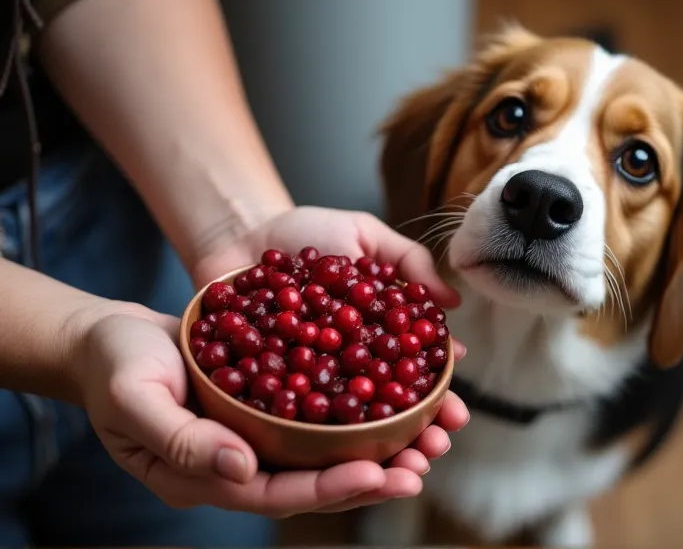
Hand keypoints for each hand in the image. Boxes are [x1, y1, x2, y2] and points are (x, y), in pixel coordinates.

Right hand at [74, 304, 454, 516]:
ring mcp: (252, 434)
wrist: (109, 337)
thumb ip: (183, 439)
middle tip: (421, 465)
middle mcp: (236, 462)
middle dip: (369, 476)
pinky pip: (313, 412)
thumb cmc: (111, 367)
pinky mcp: (263, 403)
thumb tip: (243, 469)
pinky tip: (390, 394)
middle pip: (310, 479)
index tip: (377, 474)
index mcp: (205, 474)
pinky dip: (351, 407)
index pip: (274, 493)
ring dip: (373, 446)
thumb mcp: (135, 399)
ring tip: (425, 436)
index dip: (327, 487)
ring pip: (321, 449)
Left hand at [191, 206, 469, 474]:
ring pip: (343, 428)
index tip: (455, 416)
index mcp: (376, 336)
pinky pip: (286, 417)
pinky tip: (326, 459)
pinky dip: (306, 438)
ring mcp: (305, 382)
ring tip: (394, 469)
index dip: (438, 397)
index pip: (413, 374)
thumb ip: (407, 263)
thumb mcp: (363, 236)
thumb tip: (453, 300)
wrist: (240, 232)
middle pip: (385, 411)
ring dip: (371, 453)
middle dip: (413, 436)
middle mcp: (345, 366)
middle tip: (431, 452)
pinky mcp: (263, 390)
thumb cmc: (307, 233)